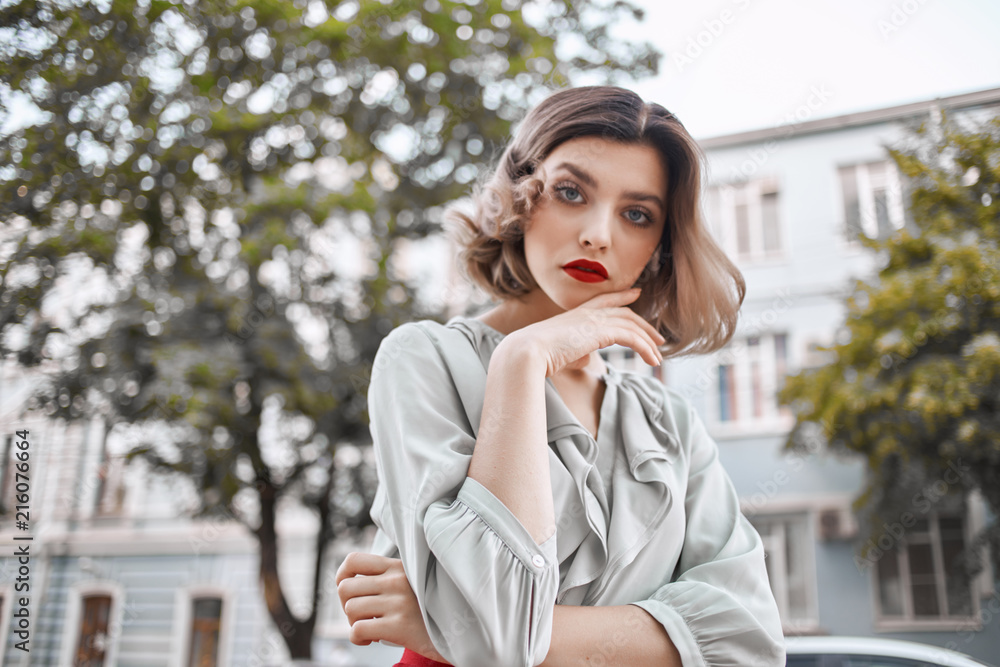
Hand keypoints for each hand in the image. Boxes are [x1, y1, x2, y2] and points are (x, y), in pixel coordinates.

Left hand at [335, 552, 449, 663]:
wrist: (460, 632)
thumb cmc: (430, 609)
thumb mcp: (413, 581)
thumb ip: (388, 576)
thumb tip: (349, 582)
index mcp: (398, 566)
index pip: (353, 560)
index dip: (342, 576)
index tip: (349, 592)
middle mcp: (396, 580)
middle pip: (345, 588)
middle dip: (346, 606)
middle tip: (362, 616)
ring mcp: (398, 602)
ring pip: (350, 609)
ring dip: (354, 623)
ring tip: (371, 628)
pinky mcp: (398, 626)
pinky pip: (357, 630)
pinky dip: (358, 639)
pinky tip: (371, 640)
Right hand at [503, 287, 665, 376]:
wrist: (527, 353)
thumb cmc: (538, 356)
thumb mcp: (562, 353)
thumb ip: (578, 352)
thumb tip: (590, 359)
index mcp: (576, 315)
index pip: (604, 301)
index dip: (622, 296)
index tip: (636, 293)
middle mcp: (586, 313)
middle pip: (624, 313)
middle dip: (644, 325)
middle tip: (658, 338)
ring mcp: (593, 320)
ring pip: (631, 326)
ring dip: (648, 342)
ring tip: (658, 358)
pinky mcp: (600, 332)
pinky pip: (631, 338)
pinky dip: (645, 348)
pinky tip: (653, 360)